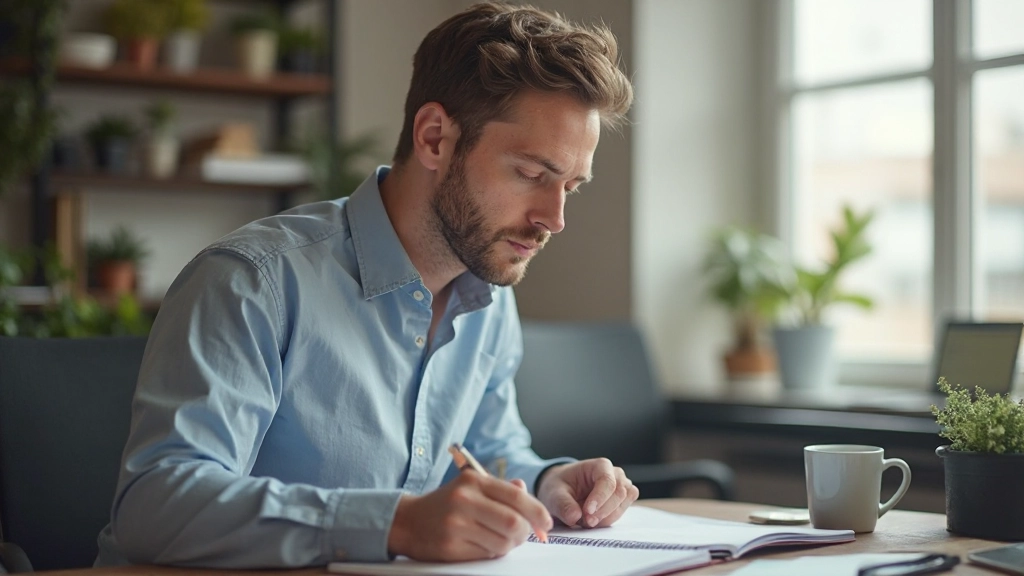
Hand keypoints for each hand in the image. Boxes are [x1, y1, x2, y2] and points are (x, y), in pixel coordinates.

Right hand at [387, 472, 552, 560]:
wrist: (408, 521)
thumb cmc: (446, 504)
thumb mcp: (472, 487)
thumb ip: (501, 489)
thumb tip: (525, 490)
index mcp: (473, 481)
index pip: (516, 496)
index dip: (537, 511)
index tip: (546, 522)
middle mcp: (464, 500)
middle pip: (514, 523)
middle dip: (526, 532)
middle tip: (525, 534)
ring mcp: (456, 525)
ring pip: (503, 542)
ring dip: (510, 544)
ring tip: (501, 539)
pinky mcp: (451, 547)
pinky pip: (487, 554)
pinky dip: (493, 552)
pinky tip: (484, 544)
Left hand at [536, 458, 638, 527]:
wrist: (563, 491)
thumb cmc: (561, 487)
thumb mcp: (554, 494)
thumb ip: (563, 505)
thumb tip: (574, 517)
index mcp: (599, 466)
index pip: (607, 481)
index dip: (600, 498)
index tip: (587, 512)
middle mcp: (614, 475)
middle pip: (619, 494)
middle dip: (603, 511)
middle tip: (586, 522)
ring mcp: (621, 488)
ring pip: (621, 505)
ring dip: (605, 517)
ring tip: (586, 521)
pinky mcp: (621, 502)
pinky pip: (621, 513)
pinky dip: (608, 520)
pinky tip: (594, 521)